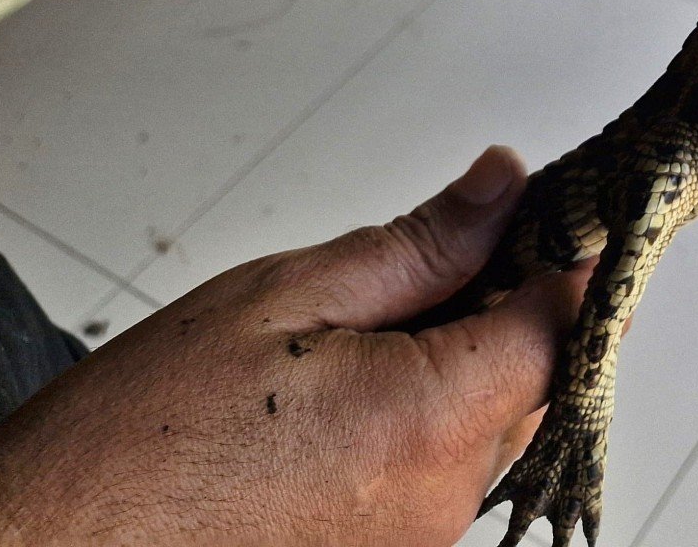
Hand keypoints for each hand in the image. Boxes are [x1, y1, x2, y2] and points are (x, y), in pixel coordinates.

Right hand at [0, 147, 588, 546]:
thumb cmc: (131, 440)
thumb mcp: (279, 295)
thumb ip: (417, 244)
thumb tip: (504, 186)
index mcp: (426, 420)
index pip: (562, 324)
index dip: (565, 258)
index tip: (558, 213)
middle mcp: (440, 501)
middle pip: (536, 380)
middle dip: (507, 309)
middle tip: (442, 256)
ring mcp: (417, 546)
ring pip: (490, 430)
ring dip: (461, 369)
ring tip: (361, 336)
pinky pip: (442, 479)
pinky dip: (421, 425)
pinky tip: (344, 400)